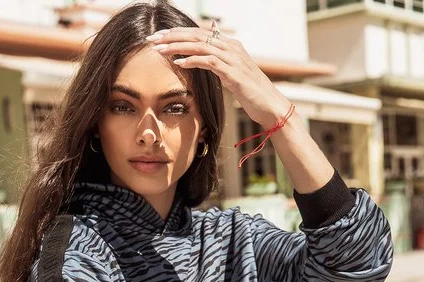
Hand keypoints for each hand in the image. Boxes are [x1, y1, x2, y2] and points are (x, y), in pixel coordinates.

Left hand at [146, 25, 290, 128]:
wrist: (270, 106)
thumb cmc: (251, 94)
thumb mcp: (232, 75)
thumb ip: (219, 64)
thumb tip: (202, 59)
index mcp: (230, 45)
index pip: (199, 33)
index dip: (178, 33)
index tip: (159, 37)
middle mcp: (231, 47)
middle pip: (196, 35)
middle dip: (172, 36)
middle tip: (152, 39)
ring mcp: (233, 58)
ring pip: (200, 45)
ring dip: (177, 47)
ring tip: (159, 50)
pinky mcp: (233, 73)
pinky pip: (209, 62)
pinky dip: (192, 61)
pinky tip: (178, 63)